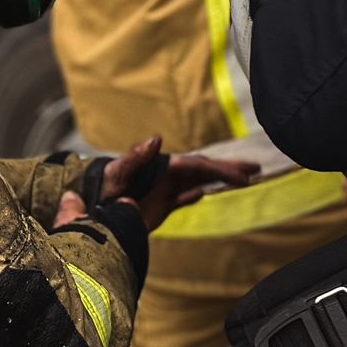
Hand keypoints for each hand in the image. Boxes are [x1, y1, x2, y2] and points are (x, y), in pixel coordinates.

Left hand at [54, 136, 261, 233]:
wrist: (90, 207)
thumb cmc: (102, 188)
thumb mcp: (118, 173)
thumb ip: (136, 157)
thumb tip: (157, 139)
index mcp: (163, 166)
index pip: (198, 166)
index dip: (221, 168)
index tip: (243, 173)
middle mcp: (167, 176)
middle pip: (204, 171)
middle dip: (229, 170)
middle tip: (257, 170)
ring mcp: (164, 190)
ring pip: (198, 183)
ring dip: (219, 181)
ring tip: (244, 180)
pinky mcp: (158, 205)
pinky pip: (182, 198)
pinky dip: (195, 195)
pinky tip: (205, 193)